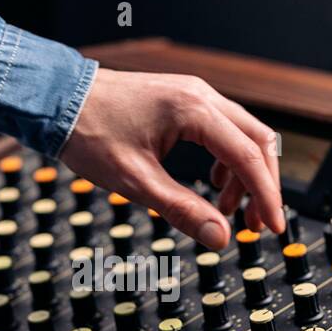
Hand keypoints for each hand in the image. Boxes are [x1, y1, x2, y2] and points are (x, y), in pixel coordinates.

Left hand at [60, 68, 284, 248]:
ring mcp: (195, 94)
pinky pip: (224, 129)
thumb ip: (181, 209)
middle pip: (257, 142)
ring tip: (230, 211)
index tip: (273, 227)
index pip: (248, 157)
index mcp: (193, 111)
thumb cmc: (90, 133)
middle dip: (263, 186)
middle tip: (256, 226)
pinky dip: (228, 160)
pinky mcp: (185, 99)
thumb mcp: (135, 181)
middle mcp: (202, 95)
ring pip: (243, 135)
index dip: (266, 196)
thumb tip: (219, 236)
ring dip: (245, 175)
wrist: (58, 99)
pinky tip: (213, 185)